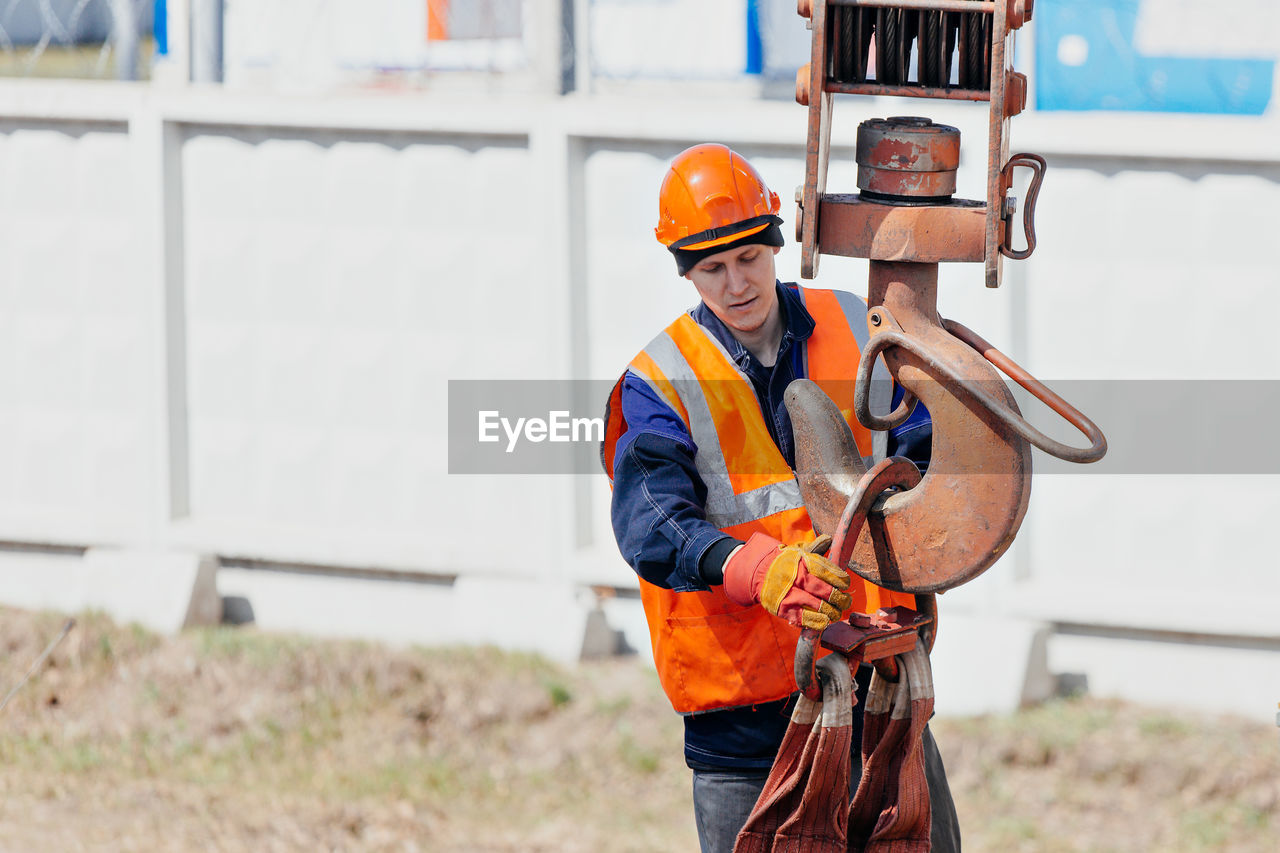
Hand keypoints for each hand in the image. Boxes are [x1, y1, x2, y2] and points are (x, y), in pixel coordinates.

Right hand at [723, 533, 852, 629]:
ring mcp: (789, 594)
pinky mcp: (783, 609)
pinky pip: (804, 619)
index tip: (846, 585)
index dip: (841, 580)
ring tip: (835, 613)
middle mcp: (796, 578)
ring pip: (817, 606)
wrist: (758, 573)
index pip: (827, 571)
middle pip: (824, 590)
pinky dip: (817, 622)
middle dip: (839, 598)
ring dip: (831, 612)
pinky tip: (824, 621)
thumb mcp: (798, 551)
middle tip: (845, 601)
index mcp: (802, 562)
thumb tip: (829, 539)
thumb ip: (815, 547)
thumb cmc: (785, 563)